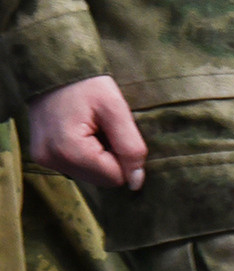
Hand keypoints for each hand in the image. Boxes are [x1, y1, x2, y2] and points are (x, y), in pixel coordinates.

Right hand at [26, 76, 145, 189]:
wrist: (52, 67)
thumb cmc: (86, 84)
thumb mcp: (116, 109)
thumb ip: (131, 148)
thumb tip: (136, 183)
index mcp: (69, 150)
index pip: (115, 177)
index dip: (123, 157)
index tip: (112, 131)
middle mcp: (51, 159)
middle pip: (101, 180)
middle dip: (110, 158)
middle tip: (100, 128)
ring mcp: (43, 159)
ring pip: (90, 176)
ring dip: (98, 158)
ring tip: (90, 129)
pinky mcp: (42, 156)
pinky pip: (76, 168)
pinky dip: (85, 155)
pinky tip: (80, 133)